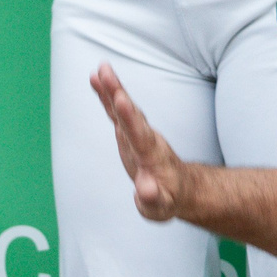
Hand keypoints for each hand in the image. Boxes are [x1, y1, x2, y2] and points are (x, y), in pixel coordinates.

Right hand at [92, 63, 193, 221]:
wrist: (181, 189)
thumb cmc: (169, 199)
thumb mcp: (162, 206)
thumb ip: (153, 198)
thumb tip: (146, 189)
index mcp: (152, 156)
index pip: (139, 134)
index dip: (129, 116)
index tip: (120, 99)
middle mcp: (145, 139)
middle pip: (130, 113)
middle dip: (118, 93)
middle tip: (106, 72)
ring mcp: (137, 134)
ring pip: (123, 108)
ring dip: (112, 88)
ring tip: (99, 69)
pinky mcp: (128, 133)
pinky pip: (116, 111)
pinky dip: (106, 95)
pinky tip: (96, 80)